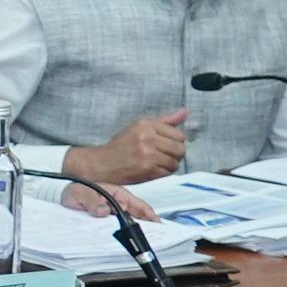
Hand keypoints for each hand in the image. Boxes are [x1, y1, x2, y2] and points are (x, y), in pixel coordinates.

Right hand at [69, 114, 189, 187]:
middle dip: (175, 155)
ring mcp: (148, 154)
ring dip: (169, 165)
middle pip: (180, 149)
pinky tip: (152, 170)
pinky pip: (167, 173)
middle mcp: (147, 137)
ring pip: (175, 162)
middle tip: (163, 156)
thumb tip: (185, 112)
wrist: (102, 164)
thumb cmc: (121, 146)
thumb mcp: (139, 127)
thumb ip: (164, 121)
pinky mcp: (147, 169)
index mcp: (146, 125)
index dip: (175, 142)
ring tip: (157, 163)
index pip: (179, 135)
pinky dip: (162, 173)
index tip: (165, 145)